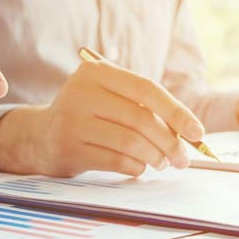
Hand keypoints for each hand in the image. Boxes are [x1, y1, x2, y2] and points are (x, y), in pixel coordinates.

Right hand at [0, 59, 205, 176]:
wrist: (41, 136)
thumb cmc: (89, 115)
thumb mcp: (109, 97)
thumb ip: (142, 106)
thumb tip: (188, 132)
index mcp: (96, 72)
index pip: (147, 89)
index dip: (177, 112)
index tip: (197, 132)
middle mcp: (82, 92)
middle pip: (141, 118)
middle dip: (170, 142)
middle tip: (183, 159)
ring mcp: (73, 120)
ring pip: (130, 141)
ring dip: (155, 157)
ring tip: (163, 164)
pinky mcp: (69, 148)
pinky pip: (116, 160)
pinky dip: (135, 166)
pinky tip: (140, 167)